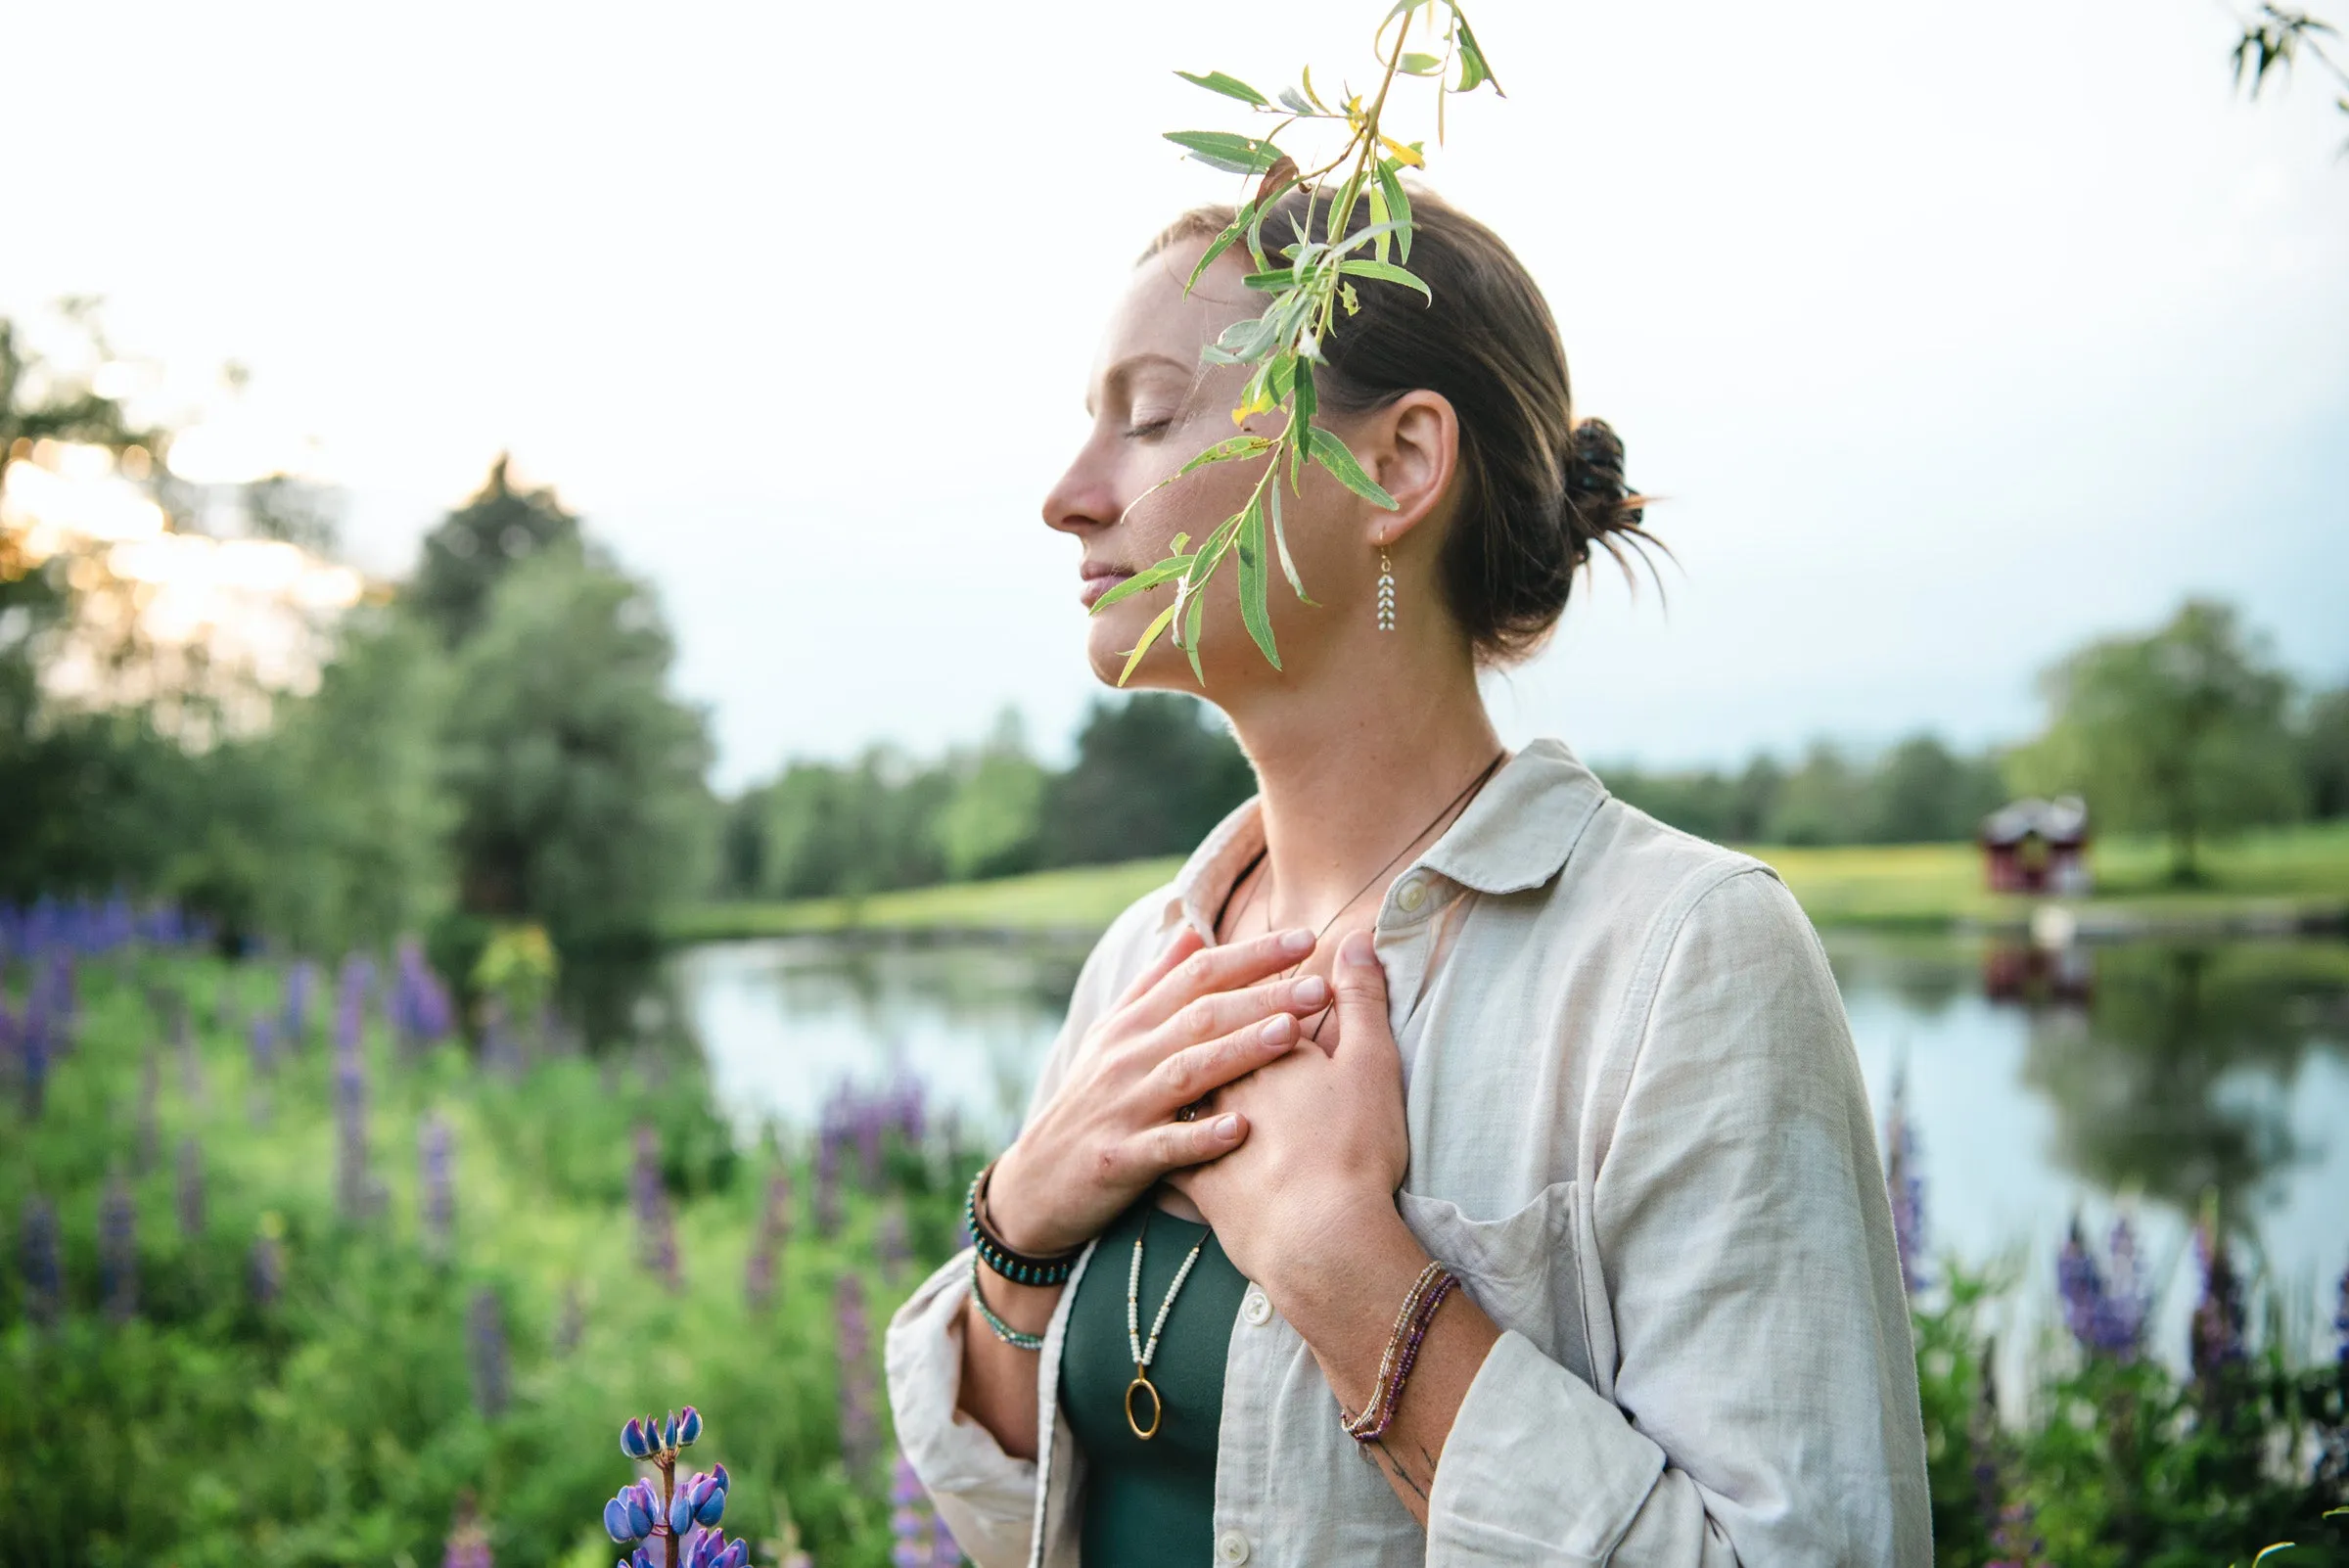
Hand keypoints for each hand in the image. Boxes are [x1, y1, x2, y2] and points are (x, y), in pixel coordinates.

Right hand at [984, 925, 1335, 1255]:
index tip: (1306, 938)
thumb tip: (1193, 933)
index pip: (1196, 975)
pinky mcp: (1120, 1159)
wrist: (1035, 1182)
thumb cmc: (1089, 1102)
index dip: (1250, 955)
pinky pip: (1166, 1147)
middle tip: (1320, 986)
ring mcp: (1124, 1107)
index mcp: (1133, 1025)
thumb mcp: (1112, 1037)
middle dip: (1262, 998)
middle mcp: (1128, 1057)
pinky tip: (1241, 1130)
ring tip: (1290, 1035)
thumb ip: (1155, 985)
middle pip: (1201, 1016)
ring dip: (1239, 1051)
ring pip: (1187, 1072)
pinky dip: (1201, 1138)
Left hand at [1168, 930, 1410, 1298]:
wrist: (1319, 1237)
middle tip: (1228, 1030)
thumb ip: (1364, 1000)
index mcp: (1264, 1050)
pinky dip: (1171, 1148)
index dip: (1265, 996)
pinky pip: (1171, 1161)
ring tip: (1191, 1081)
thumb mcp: (1372, 1064)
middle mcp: (1224, 1085)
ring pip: (1182, 1097)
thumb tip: (1357, 939)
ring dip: (1186, 1085)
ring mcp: (1204, 1134)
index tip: (1275, 991)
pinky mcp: (1196, 1186)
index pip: (1255, 1007)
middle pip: (1210, 1044)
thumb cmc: (1354, 1148)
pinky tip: (1166, 1150)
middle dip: (1217, 1030)